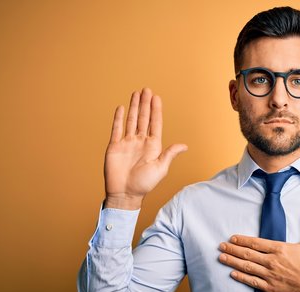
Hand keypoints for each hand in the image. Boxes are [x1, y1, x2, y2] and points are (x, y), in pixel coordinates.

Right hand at [104, 88, 187, 208]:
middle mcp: (140, 142)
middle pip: (143, 118)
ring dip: (134, 107)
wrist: (125, 194)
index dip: (156, 110)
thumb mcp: (160, 169)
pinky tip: (122, 108)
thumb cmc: (144, 184)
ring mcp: (127, 143)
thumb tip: (184, 146)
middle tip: (146, 89)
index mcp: (153, 146)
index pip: (155, 123)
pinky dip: (119, 118)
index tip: (156, 98)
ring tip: (136, 94)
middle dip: (145, 104)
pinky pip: (117, 129)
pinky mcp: (115, 146)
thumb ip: (169, 154)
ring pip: (131, 120)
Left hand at [218, 209, 299, 291]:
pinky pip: (253, 282)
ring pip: (247, 267)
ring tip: (222, 258)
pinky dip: (242, 277)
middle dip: (232, 250)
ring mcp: (270, 276)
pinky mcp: (271, 288)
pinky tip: (233, 274)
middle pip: (248, 254)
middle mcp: (272, 262)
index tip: (232, 238)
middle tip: (221, 246)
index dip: (243, 240)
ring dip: (233, 262)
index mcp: (280, 249)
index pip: (256, 243)